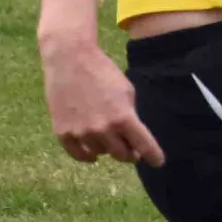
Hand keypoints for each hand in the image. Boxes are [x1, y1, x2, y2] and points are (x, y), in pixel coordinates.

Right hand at [41, 38, 165, 165]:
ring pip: (101, 153)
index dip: (154, 157)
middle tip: (131, 148)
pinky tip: (93, 151)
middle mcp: (103, 129)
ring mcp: (81, 132)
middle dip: (131, 152)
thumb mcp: (127, 91)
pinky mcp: (63, 132)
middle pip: (123, 155)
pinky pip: (79, 155)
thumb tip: (134, 141)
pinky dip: (88, 155)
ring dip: (107, 147)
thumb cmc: (102, 72)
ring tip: (107, 134)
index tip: (157, 162)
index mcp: (123, 117)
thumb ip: (132, 116)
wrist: (69, 59)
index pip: (145, 147)